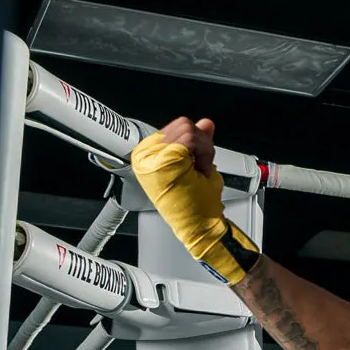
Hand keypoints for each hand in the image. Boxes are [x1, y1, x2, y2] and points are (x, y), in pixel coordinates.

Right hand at [130, 116, 261, 284]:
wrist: (199, 226)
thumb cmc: (197, 204)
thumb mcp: (198, 164)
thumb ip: (199, 140)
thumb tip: (206, 123)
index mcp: (147, 155)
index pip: (177, 126)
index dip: (196, 143)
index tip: (195, 164)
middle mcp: (144, 156)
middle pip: (183, 124)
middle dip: (201, 146)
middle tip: (198, 170)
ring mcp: (151, 158)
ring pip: (189, 129)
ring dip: (203, 151)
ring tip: (197, 173)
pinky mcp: (162, 161)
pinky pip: (192, 138)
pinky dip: (204, 154)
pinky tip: (199, 173)